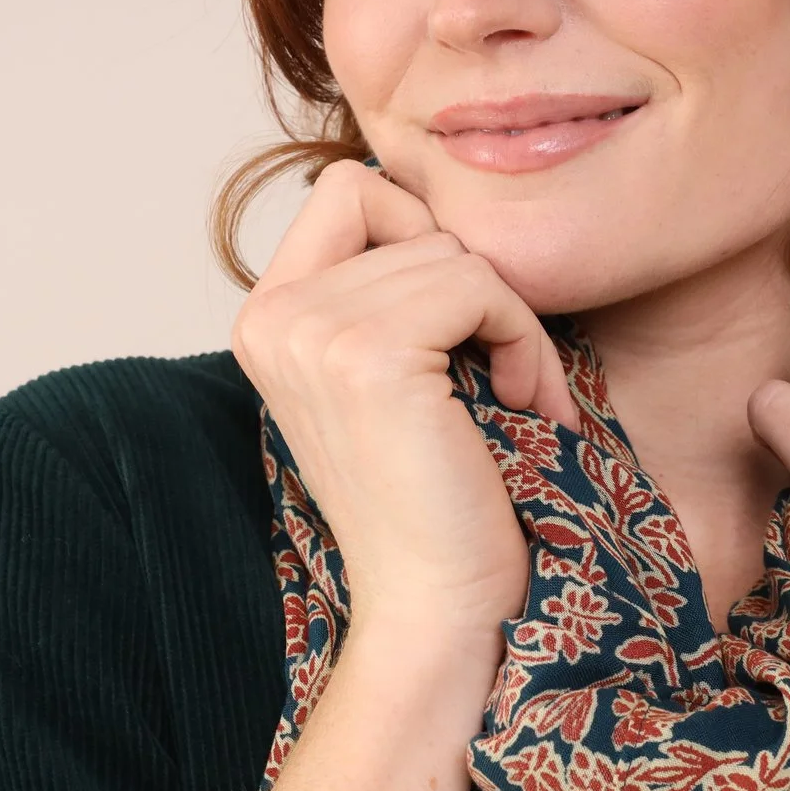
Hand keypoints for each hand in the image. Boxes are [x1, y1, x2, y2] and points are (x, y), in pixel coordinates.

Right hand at [231, 159, 579, 642]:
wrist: (441, 606)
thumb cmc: (440, 493)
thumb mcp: (392, 370)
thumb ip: (385, 283)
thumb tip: (433, 185)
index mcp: (266, 316)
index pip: (352, 190)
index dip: (425, 236)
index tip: (454, 327)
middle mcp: (271, 316)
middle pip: (410, 212)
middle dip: (477, 284)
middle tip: (502, 366)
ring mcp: (311, 333)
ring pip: (453, 252)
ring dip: (511, 322)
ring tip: (514, 396)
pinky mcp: (367, 355)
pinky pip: (480, 286)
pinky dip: (522, 340)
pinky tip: (520, 403)